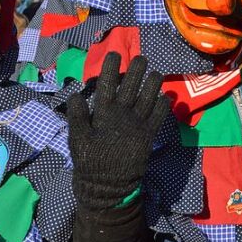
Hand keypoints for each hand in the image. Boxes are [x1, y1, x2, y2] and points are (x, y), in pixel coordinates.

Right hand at [67, 53, 168, 210]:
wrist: (108, 186)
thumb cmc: (90, 161)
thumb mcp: (76, 139)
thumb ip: (77, 116)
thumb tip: (76, 95)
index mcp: (103, 113)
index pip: (106, 84)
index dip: (110, 68)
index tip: (113, 55)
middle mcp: (122, 114)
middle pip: (131, 85)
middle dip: (137, 69)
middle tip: (142, 58)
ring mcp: (138, 124)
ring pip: (149, 97)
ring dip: (154, 83)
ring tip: (157, 73)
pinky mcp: (149, 135)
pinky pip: (159, 116)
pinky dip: (163, 105)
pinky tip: (166, 97)